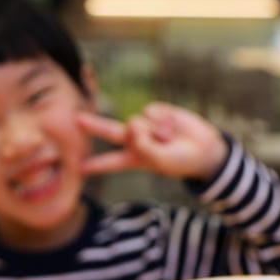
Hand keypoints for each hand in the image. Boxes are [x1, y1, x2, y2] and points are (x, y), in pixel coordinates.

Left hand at [77, 103, 228, 181]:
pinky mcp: (156, 112)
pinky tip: (172, 127)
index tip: (78, 167)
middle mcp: (135, 140)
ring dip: (153, 131)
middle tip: (75, 119)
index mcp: (133, 159)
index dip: (94, 165)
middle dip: (93, 125)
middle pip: (109, 132)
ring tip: (168, 140)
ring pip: (136, 122)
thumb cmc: (180, 161)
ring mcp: (145, 125)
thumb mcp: (159, 161)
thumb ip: (143, 145)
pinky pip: (150, 112)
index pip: (110, 162)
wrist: (203, 149)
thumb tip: (133, 123)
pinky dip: (161, 121)